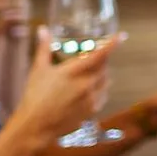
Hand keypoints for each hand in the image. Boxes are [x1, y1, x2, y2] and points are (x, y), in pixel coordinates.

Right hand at [8, 27, 120, 145]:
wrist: (35, 126)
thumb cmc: (34, 96)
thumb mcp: (38, 69)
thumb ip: (44, 47)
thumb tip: (43, 29)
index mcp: (74, 72)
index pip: (99, 54)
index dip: (112, 44)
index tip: (122, 36)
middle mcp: (86, 84)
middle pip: (104, 67)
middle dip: (100, 60)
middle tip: (90, 58)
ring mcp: (91, 98)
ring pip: (105, 80)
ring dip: (101, 74)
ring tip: (87, 74)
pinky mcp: (92, 110)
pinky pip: (103, 95)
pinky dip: (100, 89)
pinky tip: (88, 90)